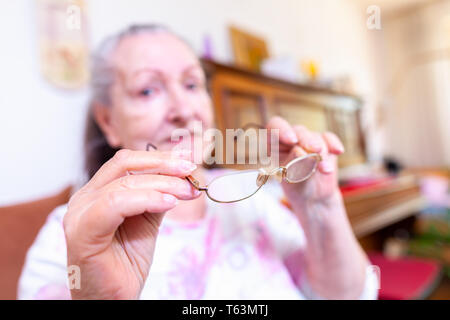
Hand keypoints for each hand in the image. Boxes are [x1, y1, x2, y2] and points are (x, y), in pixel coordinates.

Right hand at [63, 149, 199, 298]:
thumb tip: (182, 174)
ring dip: (163, 184)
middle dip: (163, 164)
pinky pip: (116, 204)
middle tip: (191, 171)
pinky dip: (147, 199)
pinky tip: (169, 204)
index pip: (127, 161)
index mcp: (96, 192)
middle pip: (125, 164)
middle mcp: (84, 198)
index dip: (159, 157)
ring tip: (186, 192)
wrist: (113, 298)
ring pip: (125, 183)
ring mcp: (80, 214)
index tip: (188, 162)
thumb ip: (158, 195)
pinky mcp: (83, 233)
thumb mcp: (147, 220)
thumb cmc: (126, 262)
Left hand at [266, 116, 344, 205]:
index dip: (282, 130)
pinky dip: (333, 144)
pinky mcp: (324, 142)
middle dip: (307, 140)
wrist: (313, 196)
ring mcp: (308, 139)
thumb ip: (295, 165)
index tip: (292, 140)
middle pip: (298, 131)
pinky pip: (328, 138)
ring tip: (325, 170)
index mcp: (274, 145)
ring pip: (315, 137)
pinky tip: (338, 151)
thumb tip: (303, 153)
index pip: (274, 127)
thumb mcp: (291, 179)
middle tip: (315, 150)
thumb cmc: (296, 187)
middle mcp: (290, 139)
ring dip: (322, 153)